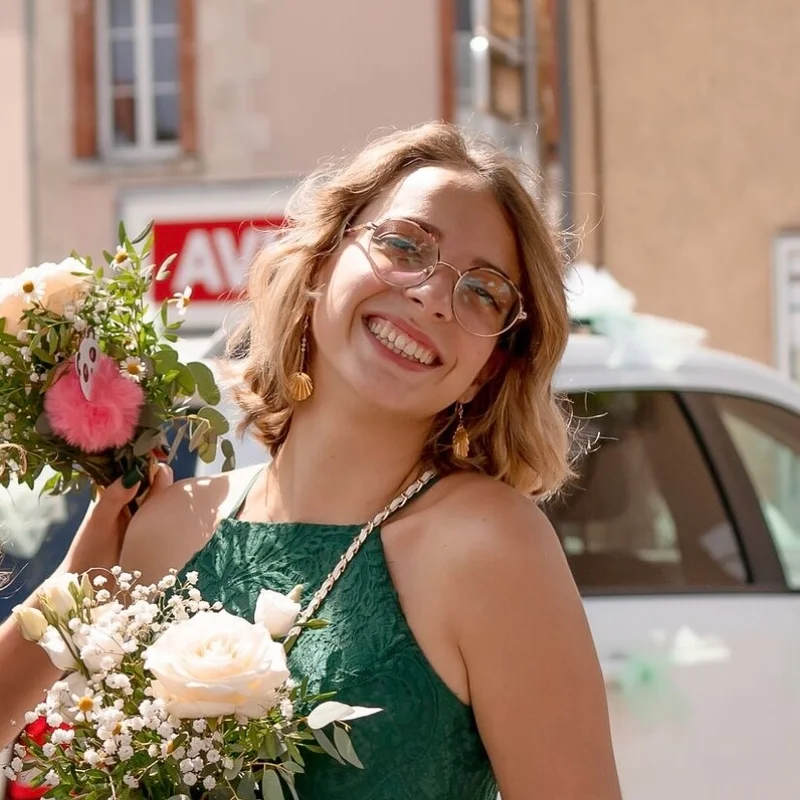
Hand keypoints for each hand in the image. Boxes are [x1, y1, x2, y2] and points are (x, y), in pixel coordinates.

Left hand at [58, 463, 173, 576]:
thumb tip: (135, 474)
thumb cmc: (88, 550)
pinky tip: (181, 516)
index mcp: (115, 493)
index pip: (135, 468)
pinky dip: (176, 514)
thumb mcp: (99, 521)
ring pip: (164, 498)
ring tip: (174, 502)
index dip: (148, 460)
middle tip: (162, 486)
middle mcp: (132, 502)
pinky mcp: (155, 533)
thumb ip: (114, 497)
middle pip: (154, 480)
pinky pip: (169, 518)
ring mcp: (145, 518)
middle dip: (163, 477)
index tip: (159, 458)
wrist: (89, 586)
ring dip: (171, 496)